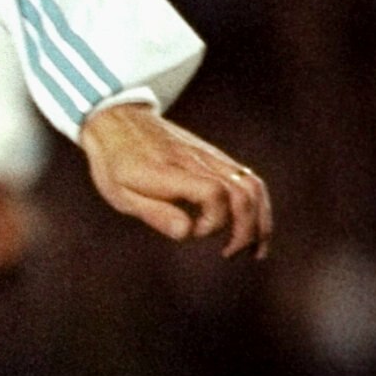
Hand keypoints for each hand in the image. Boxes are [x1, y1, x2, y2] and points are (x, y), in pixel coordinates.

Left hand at [78, 101, 270, 257]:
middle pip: (242, 192)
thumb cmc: (115, 163)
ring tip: (254, 250)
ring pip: (252, 185)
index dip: (213, 220)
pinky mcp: (216, 157)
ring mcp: (209, 156)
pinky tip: (252, 228)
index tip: (194, 233)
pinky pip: (248, 178)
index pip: (213, 193)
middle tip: (230, 254)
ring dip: (260, 220)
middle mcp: (196, 161)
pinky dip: (257, 205)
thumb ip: (155, 213)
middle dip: (246, 229)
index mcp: (168, 172)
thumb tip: (187, 234)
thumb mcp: (120, 193)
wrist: (118, 121)